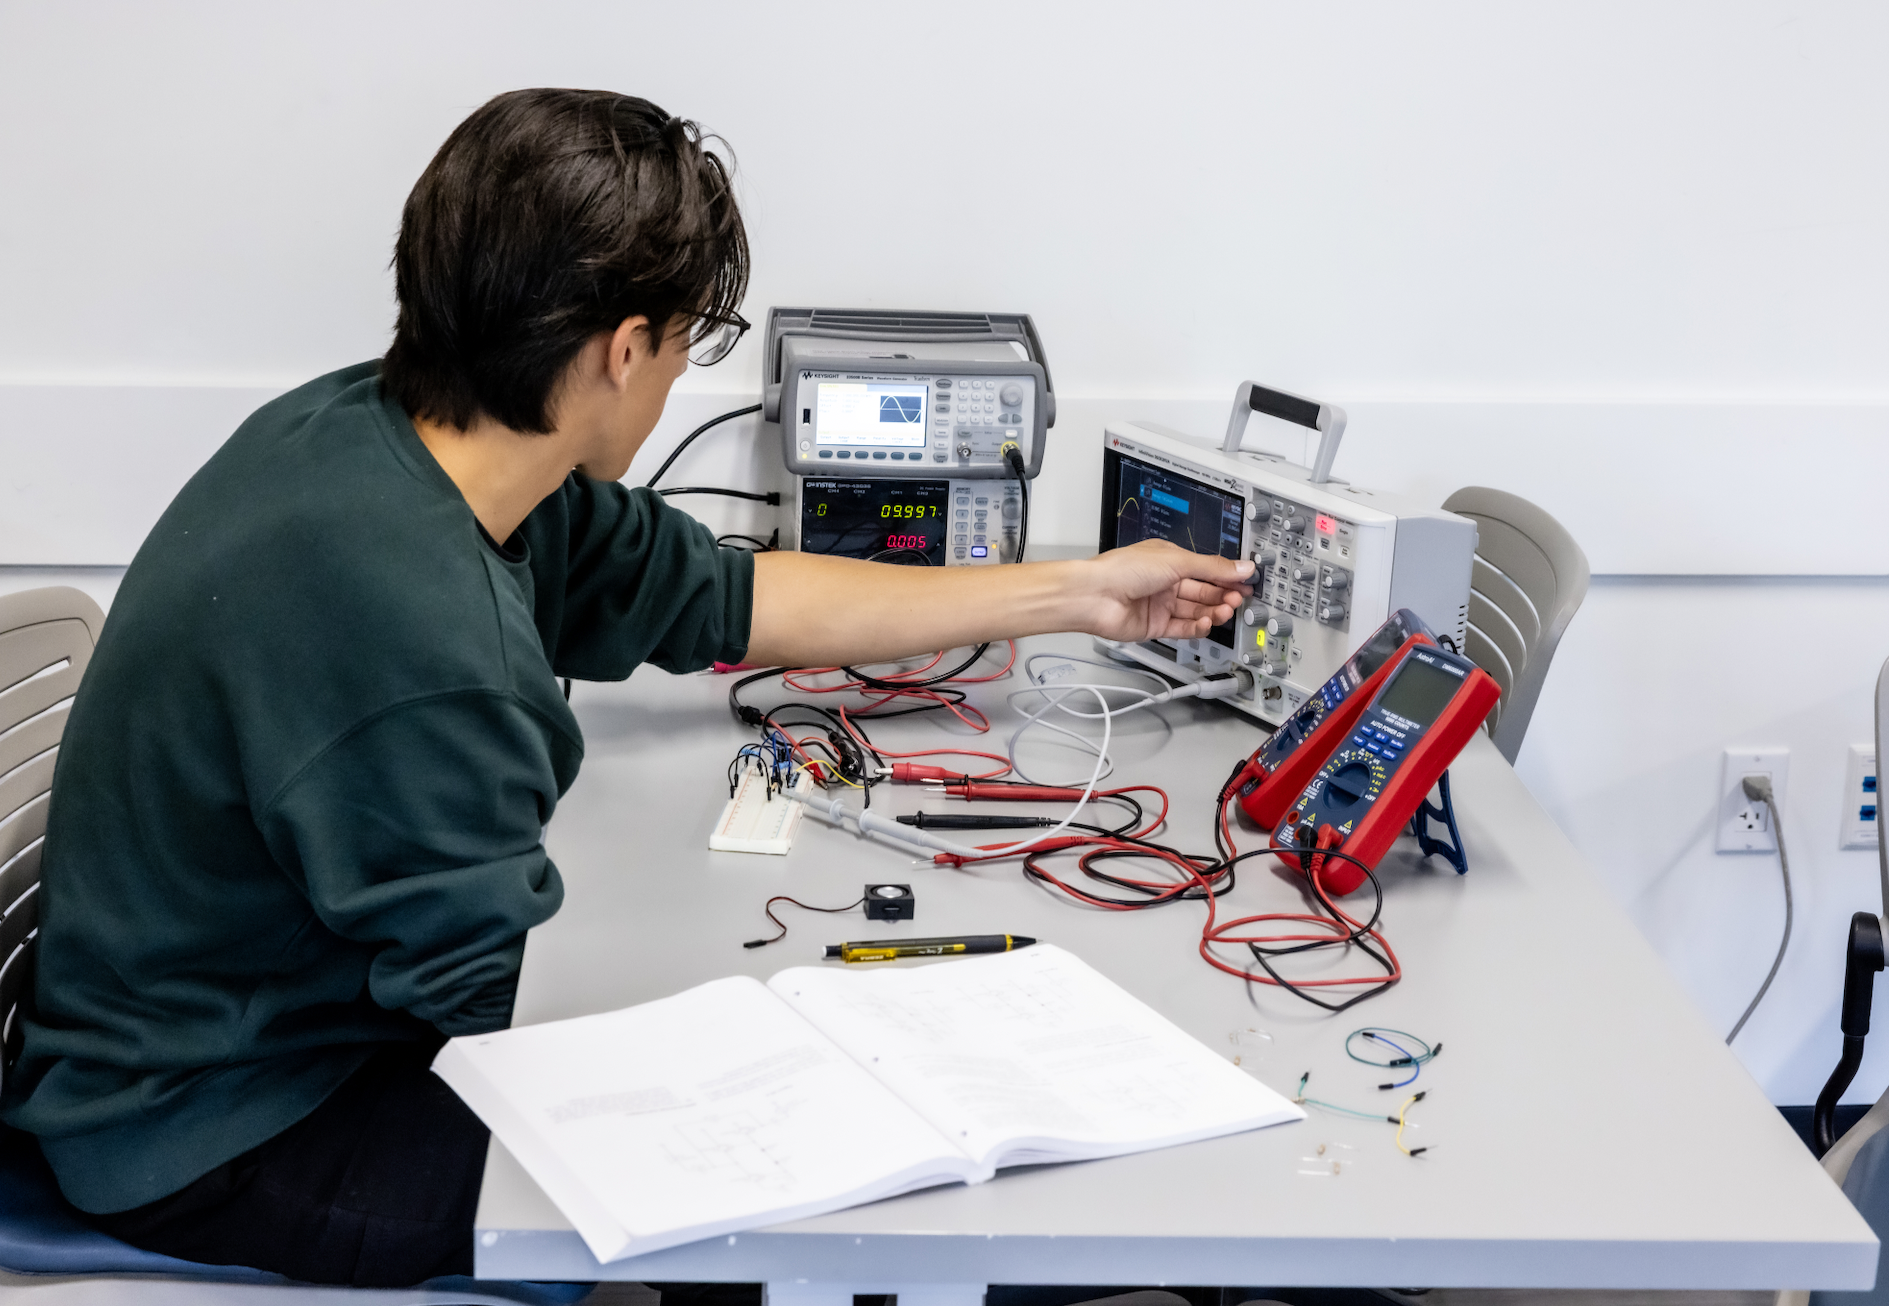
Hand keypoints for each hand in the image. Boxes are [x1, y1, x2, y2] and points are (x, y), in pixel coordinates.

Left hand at [1080, 540, 1254, 642]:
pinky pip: (1183, 629)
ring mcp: (1160, 605)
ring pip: (1195, 611)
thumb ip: (1212, 567)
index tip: (1246, 582)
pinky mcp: (1155, 626)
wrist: (1094, 596)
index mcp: (1169, 560)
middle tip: (1238, 598)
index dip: (1227, 576)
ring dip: (1212, 612)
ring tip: (1225, 611)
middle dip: (1223, 595)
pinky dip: (1197, 627)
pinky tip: (1206, 623)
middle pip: (1203, 591)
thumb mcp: (1177, 561)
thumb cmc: (1123, 570)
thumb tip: (1241, 567)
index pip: (1206, 569)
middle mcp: (1165, 582)